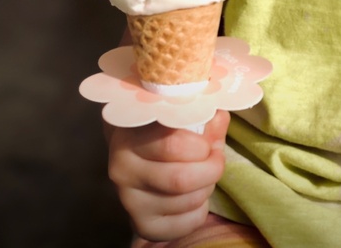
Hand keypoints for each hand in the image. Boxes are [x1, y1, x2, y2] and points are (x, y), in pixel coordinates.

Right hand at [108, 110, 229, 242]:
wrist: (135, 158)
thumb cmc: (163, 131)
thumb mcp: (178, 117)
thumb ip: (201, 114)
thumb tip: (218, 118)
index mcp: (129, 137)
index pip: (172, 144)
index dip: (202, 145)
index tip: (209, 143)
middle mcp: (123, 171)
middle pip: (181, 179)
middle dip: (210, 169)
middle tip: (215, 159)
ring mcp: (129, 201)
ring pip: (187, 201)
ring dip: (207, 187)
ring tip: (202, 175)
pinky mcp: (142, 225)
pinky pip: (187, 223)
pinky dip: (201, 209)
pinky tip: (193, 194)